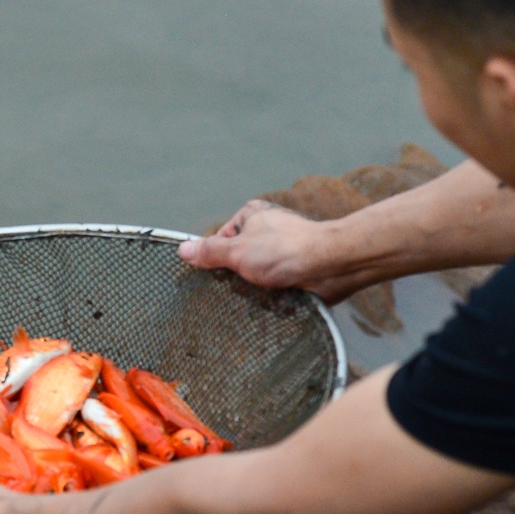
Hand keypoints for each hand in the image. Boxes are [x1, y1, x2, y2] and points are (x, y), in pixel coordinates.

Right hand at [179, 199, 353, 300]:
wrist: (331, 265)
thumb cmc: (285, 251)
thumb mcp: (237, 252)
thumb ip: (210, 252)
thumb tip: (183, 249)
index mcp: (252, 215)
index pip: (221, 239)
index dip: (216, 258)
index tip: (217, 273)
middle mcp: (268, 229)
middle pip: (238, 257)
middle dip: (238, 275)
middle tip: (240, 286)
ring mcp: (284, 249)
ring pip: (257, 273)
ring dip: (257, 287)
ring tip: (260, 293)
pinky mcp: (297, 268)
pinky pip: (276, 284)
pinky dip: (273, 293)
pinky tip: (275, 298)